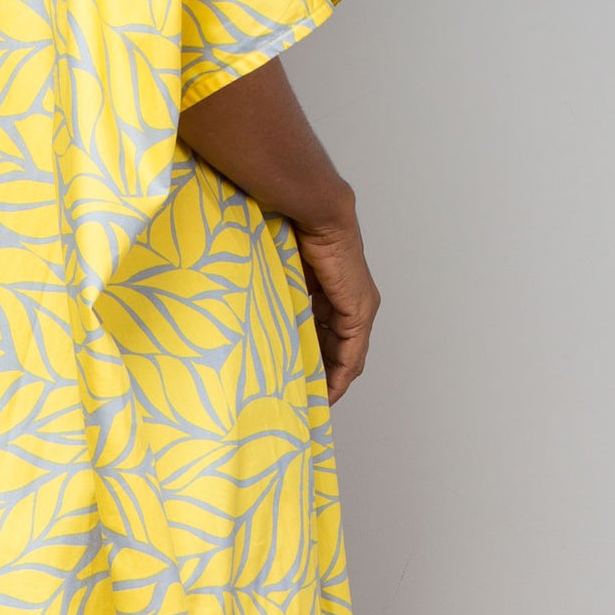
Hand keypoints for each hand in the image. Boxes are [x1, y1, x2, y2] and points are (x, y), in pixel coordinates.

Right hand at [174, 58, 381, 400]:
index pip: (308, 293)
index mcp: (292, 229)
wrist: (240, 126)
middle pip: (333, 312)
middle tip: (304, 397)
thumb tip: (131, 242)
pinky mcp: (343, 247)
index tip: (285, 370)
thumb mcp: (200, 208)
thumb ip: (190, 231)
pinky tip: (335, 381)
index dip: (303, 335)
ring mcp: (338, 242)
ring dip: (338, 361)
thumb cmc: (208, 152)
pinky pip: (355, 314)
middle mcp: (322, 237)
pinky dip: (348, 350)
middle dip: (322, 356)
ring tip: (318, 400)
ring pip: (350, 319)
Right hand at [294, 204, 379, 401]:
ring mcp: (358, 309)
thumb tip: (256, 312)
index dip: (315, 363)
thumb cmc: (292, 231)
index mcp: (333, 294)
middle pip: (338, 353)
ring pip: (346, 358)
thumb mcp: (283, 275)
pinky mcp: (358, 311)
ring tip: (310, 403)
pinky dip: (338, 376)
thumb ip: (280, 297)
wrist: (314, 211)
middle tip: (301, 400)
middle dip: (321, 378)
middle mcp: (352, 304)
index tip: (297, 384)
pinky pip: (351, 354)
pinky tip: (324, 393)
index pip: (328, 338)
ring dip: (329, 381)